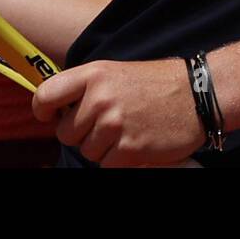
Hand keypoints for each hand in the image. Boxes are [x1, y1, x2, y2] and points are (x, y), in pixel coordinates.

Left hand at [31, 58, 207, 166]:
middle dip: (80, 133)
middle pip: (65, 132)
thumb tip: (58, 109)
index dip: (43, 109)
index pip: (46, 95)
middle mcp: (100, 99)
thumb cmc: (155, 83)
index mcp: (93, 75)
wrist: (196, 94)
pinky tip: (135, 143)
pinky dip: (118, 160)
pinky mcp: (129, 150)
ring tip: (125, 131)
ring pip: (86, 152)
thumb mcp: (115, 72)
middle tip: (103, 124)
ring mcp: (114, 125)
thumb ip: (86, 88)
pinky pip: (106, 165)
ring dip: (102, 148)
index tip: (50, 115)